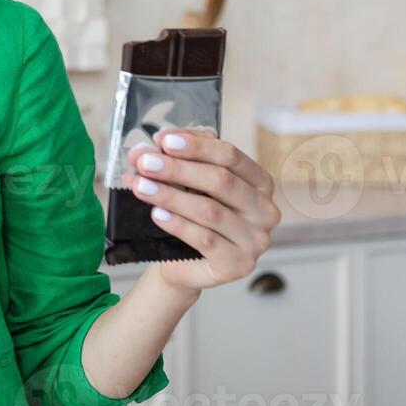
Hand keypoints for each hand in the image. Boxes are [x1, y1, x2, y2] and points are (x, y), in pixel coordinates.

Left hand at [121, 128, 280, 293]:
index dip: (196, 146)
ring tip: (141, 187)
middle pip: (221, 181)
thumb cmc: (193, 218)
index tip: (164, 140)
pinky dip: (178, 224)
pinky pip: (205, 240)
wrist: (186, 264)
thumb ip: (181, 158)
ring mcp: (255, 240)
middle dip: (178, 169)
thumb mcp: (190, 183)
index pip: (230, 156)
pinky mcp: (238, 264)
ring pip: (210, 210)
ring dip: (171, 195)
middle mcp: (264, 210)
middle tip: (145, 162)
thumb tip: (157, 142)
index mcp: (259, 183)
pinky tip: (157, 214)